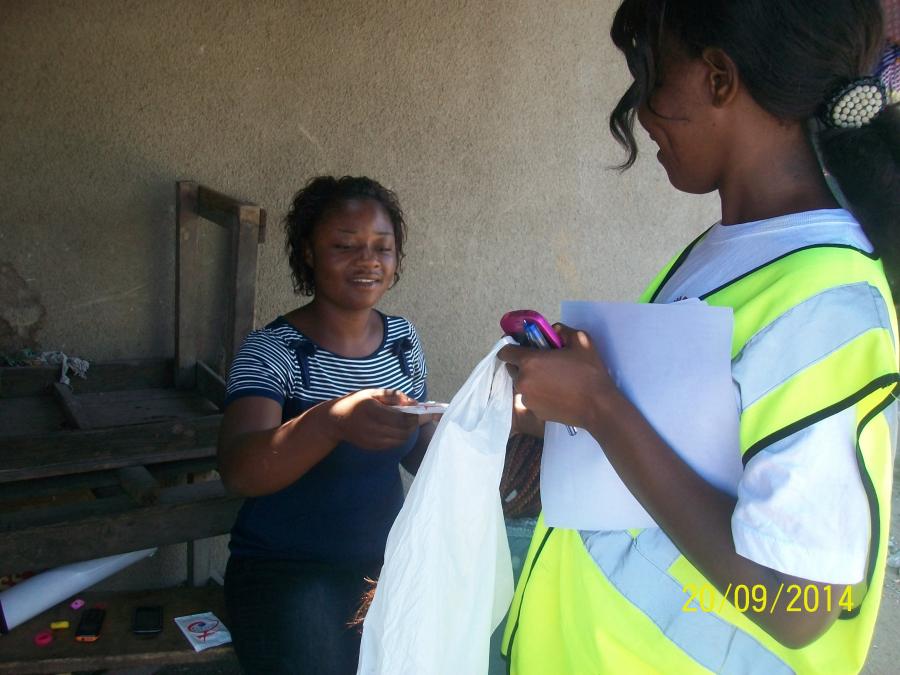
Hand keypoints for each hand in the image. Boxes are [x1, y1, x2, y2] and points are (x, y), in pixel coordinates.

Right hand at [326, 389, 419, 448]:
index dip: (415, 416)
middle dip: (414, 424)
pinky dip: (400, 437)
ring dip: (408, 431)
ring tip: (408, 421)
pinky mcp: (372, 447)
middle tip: (418, 416)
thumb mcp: (373, 393)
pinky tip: (397, 428)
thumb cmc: (356, 403)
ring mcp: (371, 440)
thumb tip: (415, 402)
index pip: (401, 418)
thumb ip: (394, 396)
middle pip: (403, 431)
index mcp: (372, 410)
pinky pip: (393, 444)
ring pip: (400, 439)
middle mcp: (371, 427)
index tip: (423, 411)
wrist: (336, 420)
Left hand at [498, 324, 616, 429]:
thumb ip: (562, 331)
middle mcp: (522, 381)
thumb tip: (553, 331)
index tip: (522, 345)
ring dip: (530, 378)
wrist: (597, 407)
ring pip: (521, 384)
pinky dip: (537, 393)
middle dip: (522, 362)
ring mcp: (527, 399)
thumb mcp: (581, 341)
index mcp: (529, 362)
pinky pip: (530, 397)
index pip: (505, 351)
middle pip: (512, 368)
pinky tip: (555, 392)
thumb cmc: (589, 373)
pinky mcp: (534, 411)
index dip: (511, 346)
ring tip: (551, 378)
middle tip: (541, 361)